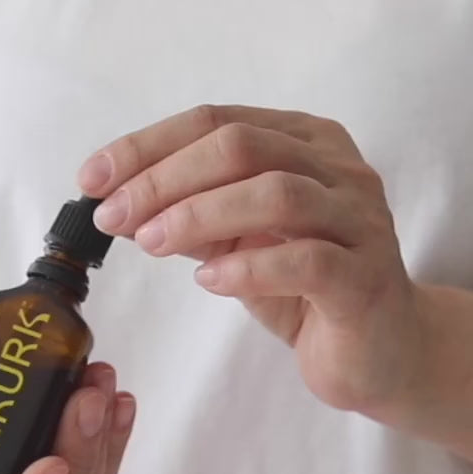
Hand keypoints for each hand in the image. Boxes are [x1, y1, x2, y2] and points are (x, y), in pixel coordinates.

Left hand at [79, 104, 422, 414]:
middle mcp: (339, 169)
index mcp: (306, 143)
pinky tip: (208, 279)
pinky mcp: (365, 279)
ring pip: (276, 194)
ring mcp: (360, 221)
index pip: (217, 122)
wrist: (380, 351)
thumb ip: (194, 215)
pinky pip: (306, 261)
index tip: (92, 179)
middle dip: (164, 178)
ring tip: (150, 243)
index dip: (148, 146)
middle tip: (112, 216)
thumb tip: (120, 202)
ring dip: (198, 216)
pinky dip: (248, 267)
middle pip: (242, 147)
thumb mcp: (238, 243)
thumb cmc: (306, 291)